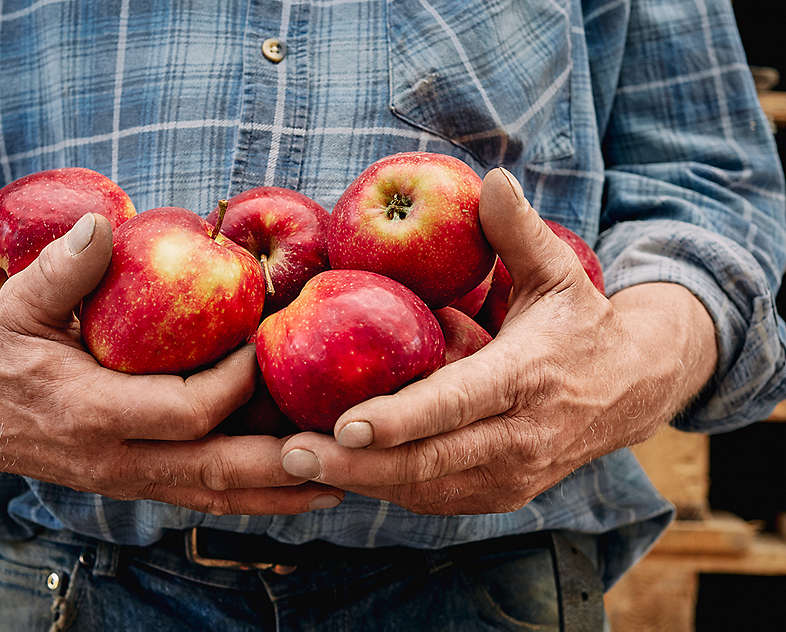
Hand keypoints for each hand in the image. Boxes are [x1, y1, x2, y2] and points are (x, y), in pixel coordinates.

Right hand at [0, 213, 341, 514]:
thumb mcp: (17, 304)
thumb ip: (61, 270)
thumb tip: (101, 225)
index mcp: (92, 412)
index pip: (187, 409)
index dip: (236, 383)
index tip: (268, 347)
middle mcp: (116, 459)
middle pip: (216, 470)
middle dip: (280, 462)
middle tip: (338, 448)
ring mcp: (128, 479)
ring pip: (214, 496)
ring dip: (277, 493)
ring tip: (337, 486)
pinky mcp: (136, 483)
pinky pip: (201, 497)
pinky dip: (250, 497)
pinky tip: (291, 490)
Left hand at [278, 168, 716, 514]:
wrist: (634, 389)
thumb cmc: (580, 323)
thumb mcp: (558, 273)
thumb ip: (518, 231)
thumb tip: (490, 177)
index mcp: (528, 377)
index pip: (459, 403)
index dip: (402, 419)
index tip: (345, 425)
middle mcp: (522, 437)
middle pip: (430, 462)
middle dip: (357, 464)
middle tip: (289, 454)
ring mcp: (513, 476)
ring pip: (425, 489)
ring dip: (361, 481)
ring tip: (296, 465)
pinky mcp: (502, 496)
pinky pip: (434, 498)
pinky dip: (386, 487)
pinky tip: (340, 472)